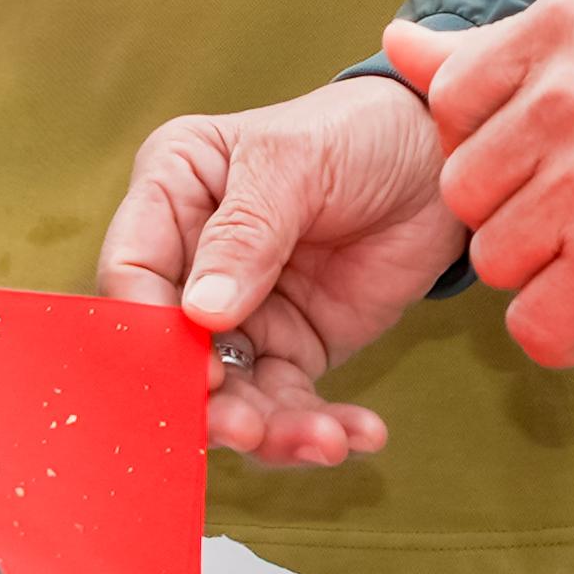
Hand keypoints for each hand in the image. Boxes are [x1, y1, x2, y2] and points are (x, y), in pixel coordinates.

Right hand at [97, 77, 463, 466]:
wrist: (442, 158)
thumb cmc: (357, 132)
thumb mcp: (296, 161)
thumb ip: (246, 232)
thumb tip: (201, 313)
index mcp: (171, 193)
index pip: (131, 271)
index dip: (150, 328)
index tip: (195, 369)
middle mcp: (192, 260)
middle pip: (172, 350)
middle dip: (207, 399)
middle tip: (249, 428)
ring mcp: (240, 311)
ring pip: (229, 391)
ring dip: (267, 429)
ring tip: (321, 441)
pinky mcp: (291, 347)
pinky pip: (288, 404)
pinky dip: (318, 429)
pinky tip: (358, 435)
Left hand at [383, 0, 573, 370]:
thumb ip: (493, 44)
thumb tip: (398, 42)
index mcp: (554, 33)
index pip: (449, 96)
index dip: (480, 134)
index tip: (525, 148)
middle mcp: (560, 103)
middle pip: (462, 187)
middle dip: (503, 204)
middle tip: (560, 202)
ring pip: (493, 255)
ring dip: (534, 264)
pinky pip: (535, 321)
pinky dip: (559, 333)